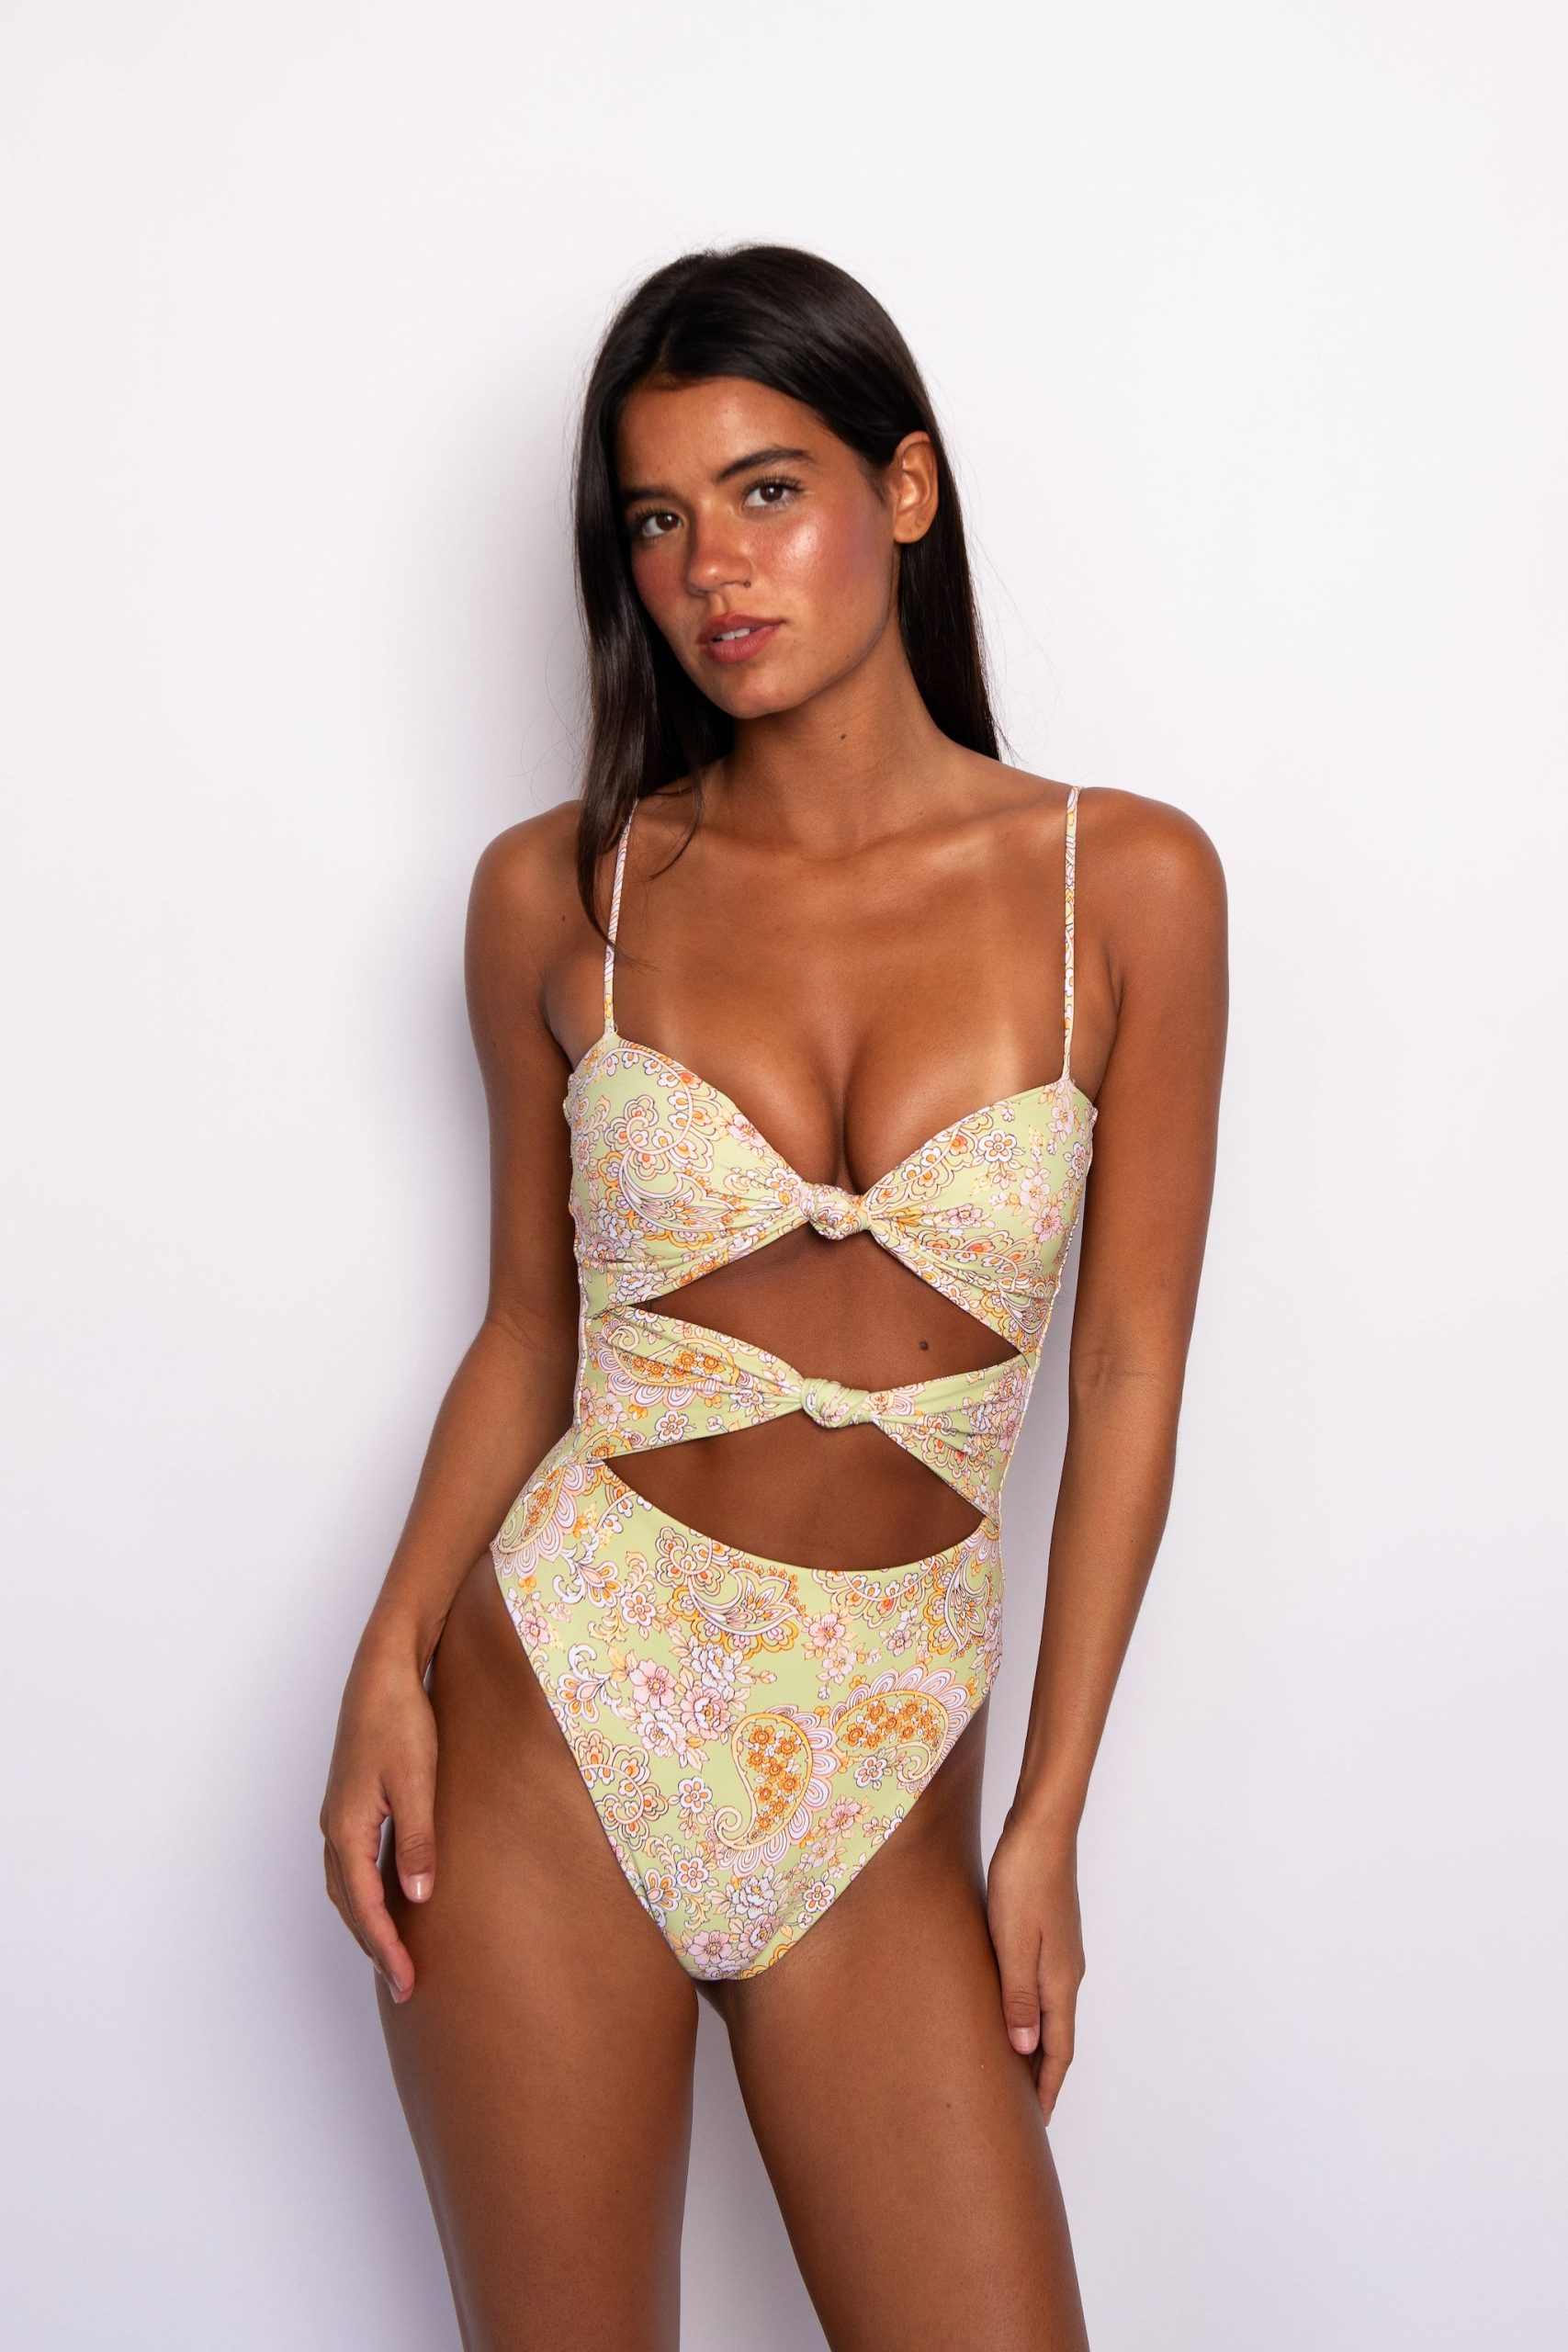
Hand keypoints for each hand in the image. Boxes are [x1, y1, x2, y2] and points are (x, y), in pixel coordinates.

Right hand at [319, 1633, 437, 2003]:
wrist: (382, 1671)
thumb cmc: (400, 1720)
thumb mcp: (417, 1782)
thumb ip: (417, 1841)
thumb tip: (417, 1897)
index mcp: (347, 1827)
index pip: (365, 1907)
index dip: (386, 1948)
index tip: (407, 1982)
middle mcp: (334, 1827)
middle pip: (349, 1905)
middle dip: (374, 1946)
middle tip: (404, 1984)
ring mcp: (338, 1815)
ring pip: (346, 1887)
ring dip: (367, 1923)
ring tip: (394, 1953)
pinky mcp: (350, 1802)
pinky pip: (352, 1865)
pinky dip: (365, 1894)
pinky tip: (388, 1898)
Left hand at [985, 1809, 1085, 2121]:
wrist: (1043, 1826)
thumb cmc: (1024, 1878)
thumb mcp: (1014, 1941)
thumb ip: (1019, 1997)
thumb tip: (1026, 2050)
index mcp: (1060, 1980)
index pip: (1058, 2051)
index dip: (1046, 2089)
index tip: (1035, 2127)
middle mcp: (1066, 1971)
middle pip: (1057, 2037)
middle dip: (1041, 2076)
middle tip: (1019, 2111)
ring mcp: (1060, 1951)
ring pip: (1048, 2012)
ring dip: (1034, 2044)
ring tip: (1010, 2069)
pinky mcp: (1048, 1931)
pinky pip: (1040, 1987)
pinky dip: (1028, 2013)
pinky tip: (1008, 2010)